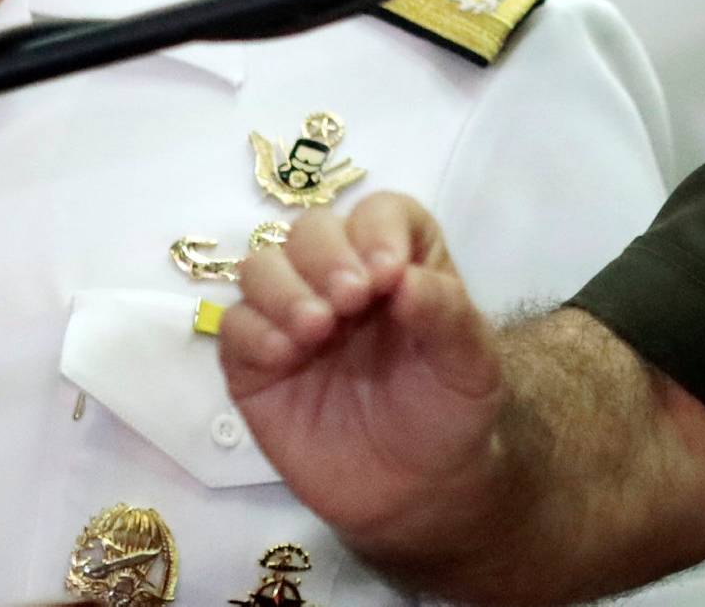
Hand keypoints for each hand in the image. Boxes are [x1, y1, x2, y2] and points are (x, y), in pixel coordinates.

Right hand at [221, 192, 505, 557]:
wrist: (418, 490)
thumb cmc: (450, 409)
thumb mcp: (470, 362)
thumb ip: (445, 314)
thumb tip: (403, 279)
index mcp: (397, 259)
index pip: (378, 213)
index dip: (376, 231)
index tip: (387, 275)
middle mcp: (341, 276)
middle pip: (311, 230)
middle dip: (325, 256)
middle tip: (350, 302)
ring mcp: (294, 318)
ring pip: (262, 267)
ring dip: (283, 288)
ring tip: (317, 330)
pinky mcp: (258, 367)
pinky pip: (235, 328)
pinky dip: (253, 331)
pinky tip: (284, 356)